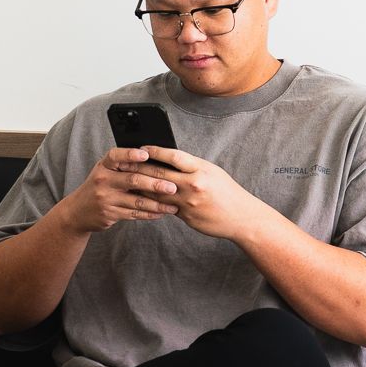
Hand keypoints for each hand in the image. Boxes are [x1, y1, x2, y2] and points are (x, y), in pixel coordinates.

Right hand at [63, 146, 184, 232]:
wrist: (78, 211)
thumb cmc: (99, 186)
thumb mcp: (105, 171)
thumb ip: (124, 166)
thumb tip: (156, 160)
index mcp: (104, 166)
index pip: (116, 156)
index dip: (131, 154)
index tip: (146, 154)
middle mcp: (103, 180)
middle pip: (133, 180)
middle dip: (155, 184)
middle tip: (173, 186)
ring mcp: (106, 198)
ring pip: (136, 201)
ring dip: (157, 204)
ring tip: (174, 205)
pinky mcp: (110, 214)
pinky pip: (134, 214)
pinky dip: (150, 214)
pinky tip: (162, 213)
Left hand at [138, 147, 274, 243]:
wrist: (241, 218)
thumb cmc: (227, 192)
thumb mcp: (212, 172)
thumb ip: (191, 167)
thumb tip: (168, 160)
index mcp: (201, 169)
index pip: (174, 156)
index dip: (155, 151)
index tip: (141, 148)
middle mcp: (194, 184)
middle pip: (160, 175)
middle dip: (140, 169)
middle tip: (124, 164)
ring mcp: (189, 202)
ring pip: (157, 193)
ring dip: (140, 187)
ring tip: (126, 181)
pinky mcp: (186, 216)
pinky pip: (164, 207)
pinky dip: (151, 202)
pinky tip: (140, 199)